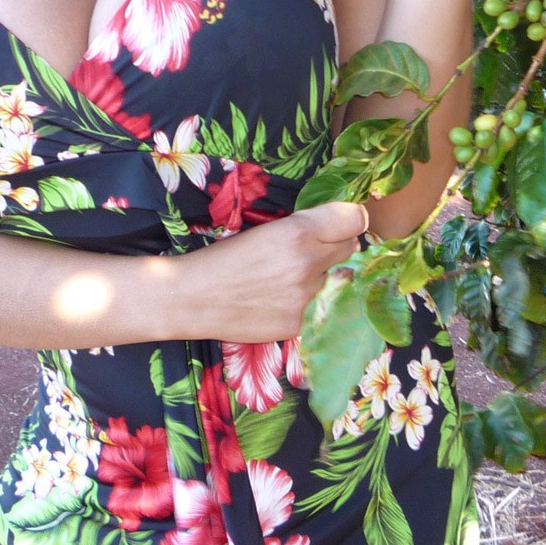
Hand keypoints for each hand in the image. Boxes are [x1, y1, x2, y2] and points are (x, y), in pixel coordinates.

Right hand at [191, 201, 369, 342]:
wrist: (191, 298)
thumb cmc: (224, 257)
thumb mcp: (266, 229)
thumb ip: (307, 227)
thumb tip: (343, 227)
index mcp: (298, 232)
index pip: (355, 220)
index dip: (349, 219)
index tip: (341, 223)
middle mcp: (308, 265)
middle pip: (351, 249)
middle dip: (336, 246)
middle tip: (312, 250)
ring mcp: (304, 299)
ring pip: (335, 280)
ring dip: (321, 277)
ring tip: (286, 279)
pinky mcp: (297, 325)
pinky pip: (317, 307)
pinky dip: (306, 303)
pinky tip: (277, 301)